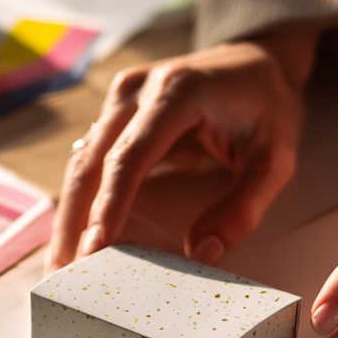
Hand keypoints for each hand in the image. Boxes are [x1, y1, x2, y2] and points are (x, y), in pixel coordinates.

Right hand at [45, 29, 317, 271]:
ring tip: (62, 265)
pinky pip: (90, 158)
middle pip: (91, 162)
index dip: (109, 207)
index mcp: (177, 93)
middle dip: (75, 223)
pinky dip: (81, 200)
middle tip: (66, 275)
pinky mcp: (115, 111)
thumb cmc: (266, 106)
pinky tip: (74, 235)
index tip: (95, 249)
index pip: (129, 157)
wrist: (258, 61)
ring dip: (69, 217)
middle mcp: (139, 90)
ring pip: (82, 162)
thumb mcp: (275, 158)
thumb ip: (244, 206)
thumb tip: (203, 251)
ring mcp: (121, 97)